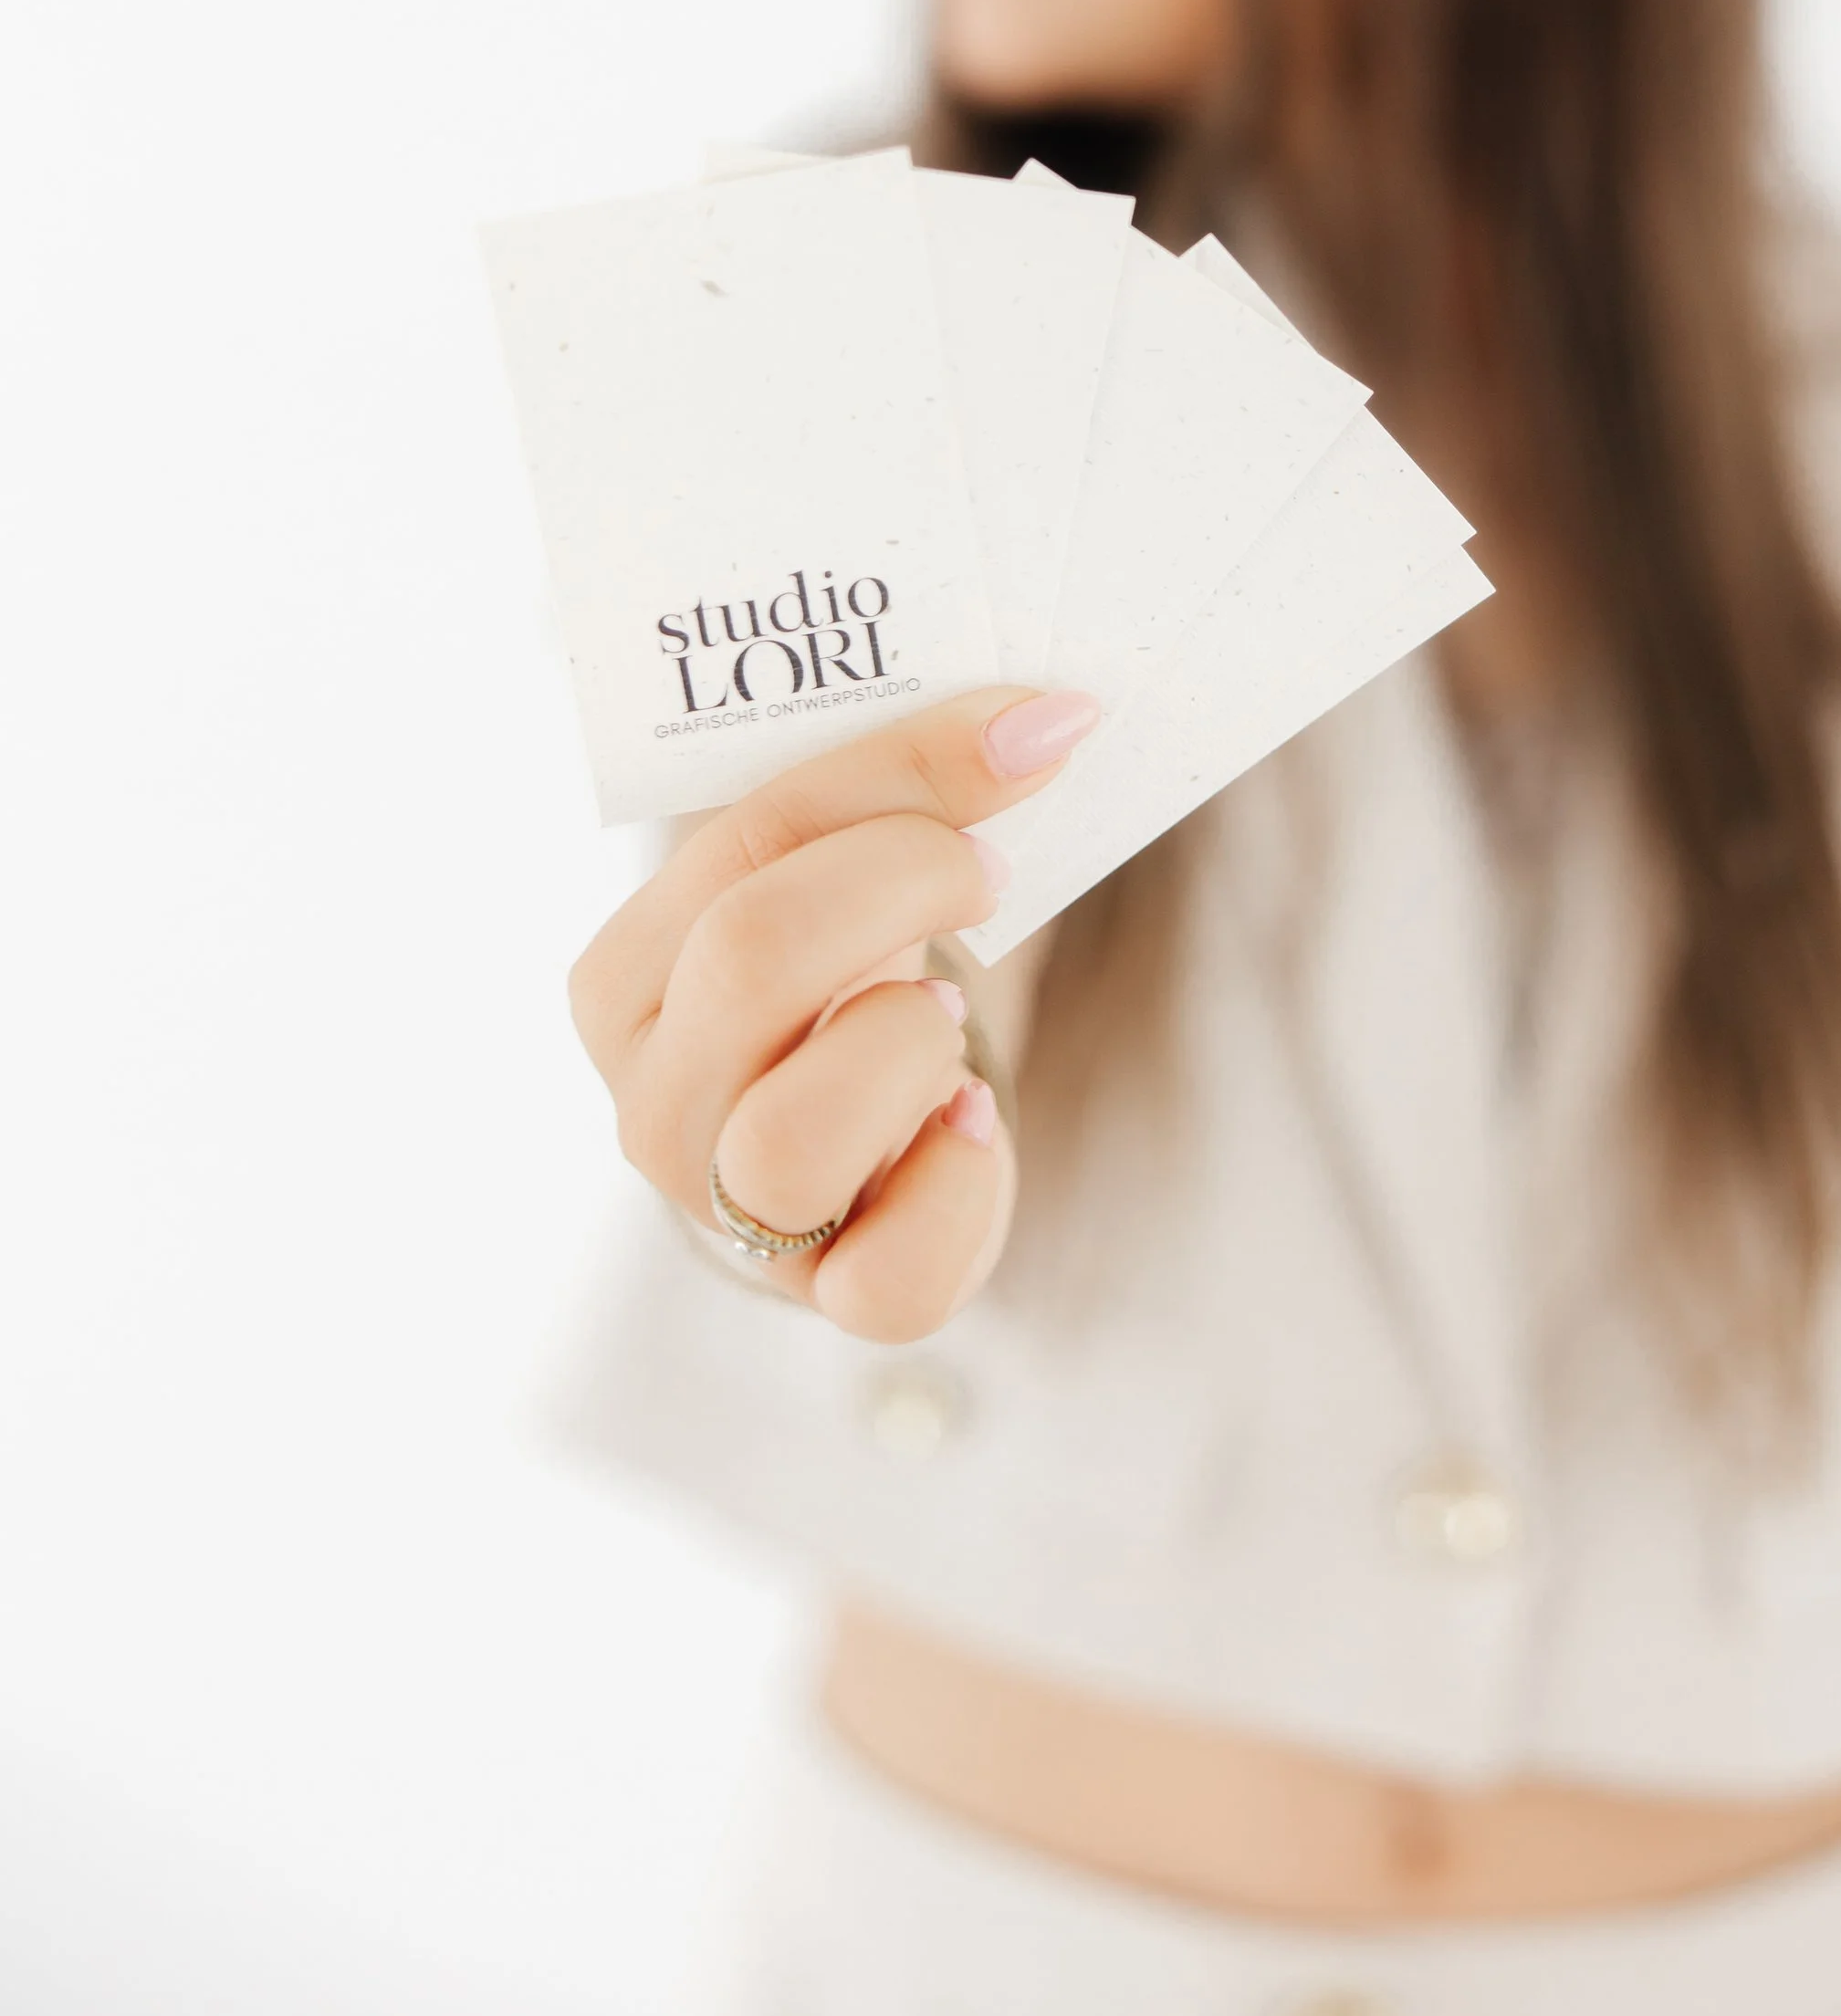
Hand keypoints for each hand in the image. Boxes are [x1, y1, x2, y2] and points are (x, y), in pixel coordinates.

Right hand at [567, 687, 1095, 1341]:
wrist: (866, 1134)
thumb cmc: (843, 980)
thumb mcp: (835, 877)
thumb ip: (897, 791)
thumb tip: (1042, 721)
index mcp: (622, 980)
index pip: (745, 846)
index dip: (902, 777)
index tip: (1027, 733)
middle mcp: (650, 1103)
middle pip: (753, 959)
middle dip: (906, 881)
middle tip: (986, 869)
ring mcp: (727, 1213)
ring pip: (793, 1138)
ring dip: (905, 1047)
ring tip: (942, 1021)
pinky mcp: (826, 1294)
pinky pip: (887, 1277)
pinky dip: (955, 1189)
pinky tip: (966, 1122)